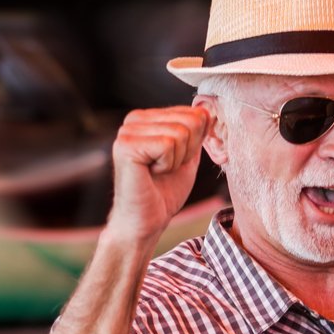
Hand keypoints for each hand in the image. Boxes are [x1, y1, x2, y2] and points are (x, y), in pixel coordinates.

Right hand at [105, 106, 209, 246]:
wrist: (146, 222)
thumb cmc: (164, 192)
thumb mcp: (188, 155)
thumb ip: (198, 131)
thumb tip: (207, 111)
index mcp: (149, 117)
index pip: (193, 113)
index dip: (195, 143)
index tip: (176, 161)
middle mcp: (135, 119)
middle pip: (190, 121)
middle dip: (187, 151)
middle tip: (167, 169)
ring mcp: (128, 130)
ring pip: (180, 133)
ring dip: (176, 160)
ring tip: (158, 171)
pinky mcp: (126, 145)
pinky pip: (167, 145)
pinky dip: (167, 164)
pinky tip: (151, 173)